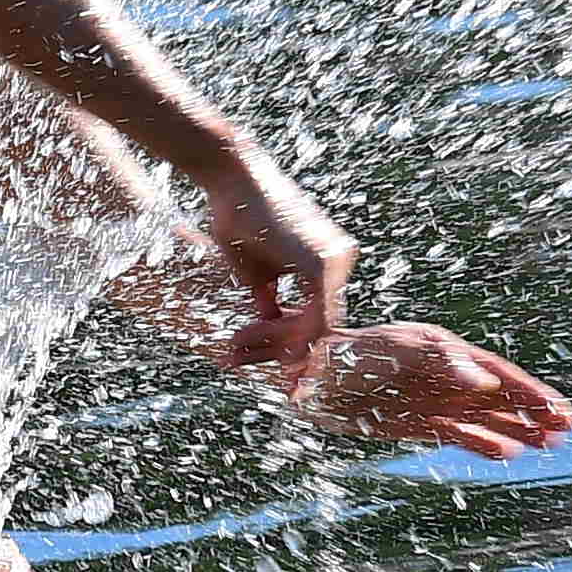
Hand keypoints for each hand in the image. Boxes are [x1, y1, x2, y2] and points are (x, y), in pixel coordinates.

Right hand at [187, 143, 353, 381]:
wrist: (230, 177)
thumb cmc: (238, 216)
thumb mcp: (256, 272)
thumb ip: (269, 301)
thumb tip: (272, 330)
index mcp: (327, 261)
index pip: (323, 316)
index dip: (308, 350)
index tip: (294, 380)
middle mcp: (340, 259)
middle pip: (327, 323)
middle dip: (308, 361)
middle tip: (295, 393)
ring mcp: (336, 258)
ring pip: (325, 321)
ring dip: (305, 354)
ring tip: (293, 384)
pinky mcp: (322, 260)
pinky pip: (319, 310)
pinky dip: (306, 337)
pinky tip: (294, 361)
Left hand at [289, 320, 571, 459]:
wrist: (305, 373)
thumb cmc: (347, 351)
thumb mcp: (392, 349)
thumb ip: (439, 362)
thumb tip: (484, 382)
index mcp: (442, 349)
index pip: (496, 371)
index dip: (529, 389)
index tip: (557, 407)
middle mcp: (444, 374)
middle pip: (500, 394)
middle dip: (536, 409)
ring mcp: (433, 398)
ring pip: (486, 416)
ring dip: (519, 427)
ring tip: (552, 443)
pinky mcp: (417, 422)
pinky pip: (458, 434)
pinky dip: (484, 443)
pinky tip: (509, 453)